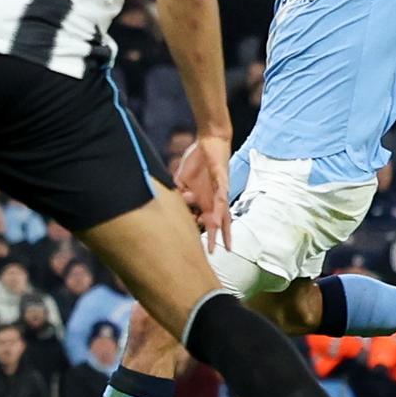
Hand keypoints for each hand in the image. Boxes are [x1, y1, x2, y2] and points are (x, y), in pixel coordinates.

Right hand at [174, 134, 233, 253]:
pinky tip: (216, 220)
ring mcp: (220, 192)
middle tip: (213, 254)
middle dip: (216, 239)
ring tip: (221, 245)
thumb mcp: (182, 179)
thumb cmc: (198, 161)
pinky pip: (221, 198)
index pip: (205, 220)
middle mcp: (214, 199)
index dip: (201, 233)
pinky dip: (219, 210)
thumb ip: (178, 192)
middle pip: (217, 222)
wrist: (210, 142)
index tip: (194, 246)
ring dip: (221, 230)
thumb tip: (173, 201)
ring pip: (222, 214)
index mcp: (204, 199)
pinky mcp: (222, 182)